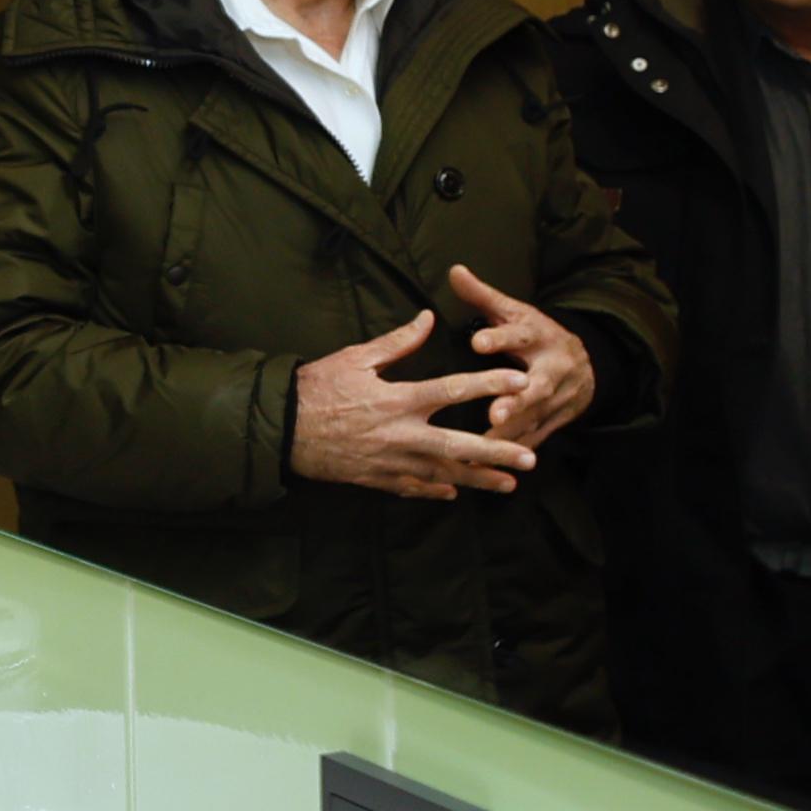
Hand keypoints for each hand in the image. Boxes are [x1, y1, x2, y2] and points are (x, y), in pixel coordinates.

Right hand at [285, 309, 536, 502]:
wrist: (280, 429)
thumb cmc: (315, 388)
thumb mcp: (354, 358)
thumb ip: (397, 342)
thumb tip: (427, 318)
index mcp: (397, 399)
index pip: (453, 390)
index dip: (489, 383)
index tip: (520, 380)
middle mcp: (400, 435)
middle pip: (459, 446)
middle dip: (497, 452)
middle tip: (530, 459)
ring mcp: (390, 461)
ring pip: (443, 474)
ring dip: (478, 479)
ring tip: (508, 484)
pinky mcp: (375, 478)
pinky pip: (412, 488)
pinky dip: (435, 490)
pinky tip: (455, 492)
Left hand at [448, 265, 598, 449]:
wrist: (585, 363)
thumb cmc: (535, 335)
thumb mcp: (515, 313)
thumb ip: (483, 297)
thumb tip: (454, 270)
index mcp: (539, 336)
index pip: (519, 335)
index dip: (499, 339)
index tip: (477, 342)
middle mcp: (552, 369)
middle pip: (536, 386)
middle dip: (517, 400)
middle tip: (495, 413)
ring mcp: (557, 398)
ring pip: (535, 418)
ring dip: (512, 434)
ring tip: (483, 448)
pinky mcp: (554, 421)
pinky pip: (535, 439)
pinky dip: (515, 452)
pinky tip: (490, 467)